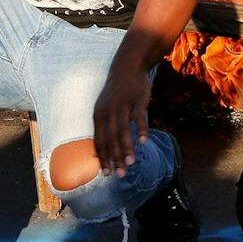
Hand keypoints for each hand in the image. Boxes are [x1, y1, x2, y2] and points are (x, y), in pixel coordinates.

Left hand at [90, 62, 151, 177]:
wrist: (127, 67)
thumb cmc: (117, 92)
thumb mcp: (105, 108)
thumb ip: (106, 126)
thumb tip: (105, 147)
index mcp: (98, 116)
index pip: (99, 141)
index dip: (103, 158)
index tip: (106, 174)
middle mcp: (108, 112)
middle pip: (110, 139)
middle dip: (115, 158)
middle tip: (120, 174)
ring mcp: (122, 106)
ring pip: (123, 131)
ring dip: (127, 148)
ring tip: (131, 163)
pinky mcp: (136, 100)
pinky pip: (138, 117)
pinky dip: (141, 130)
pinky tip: (144, 142)